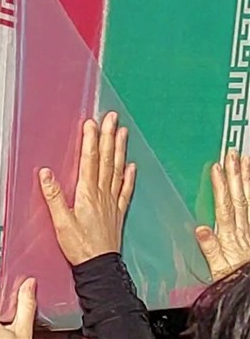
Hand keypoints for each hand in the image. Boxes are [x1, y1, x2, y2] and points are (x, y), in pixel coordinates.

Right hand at [38, 112, 135, 265]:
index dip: (90, 140)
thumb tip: (45, 173)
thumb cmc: (79, 246)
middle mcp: (102, 193)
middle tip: (111, 117)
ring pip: (117, 170)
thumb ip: (53, 196)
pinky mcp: (117, 212)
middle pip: (106, 159)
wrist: (100, 267)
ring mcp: (112, 202)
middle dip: (108, 136)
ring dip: (119, 149)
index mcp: (87, 193)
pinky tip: (131, 166)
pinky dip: (129, 176)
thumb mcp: (60, 222)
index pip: (89, 160)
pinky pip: (125, 190)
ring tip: (122, 132)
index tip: (91, 122)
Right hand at [195, 150, 249, 280]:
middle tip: (233, 154)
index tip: (217, 167)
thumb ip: (210, 250)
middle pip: (239, 199)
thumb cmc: (233, 283)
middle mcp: (243, 231)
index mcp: (230, 238)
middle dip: (235, 175)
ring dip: (247, 180)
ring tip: (245, 161)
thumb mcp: (218, 271)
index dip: (221, 186)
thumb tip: (201, 228)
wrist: (247, 292)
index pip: (225, 207)